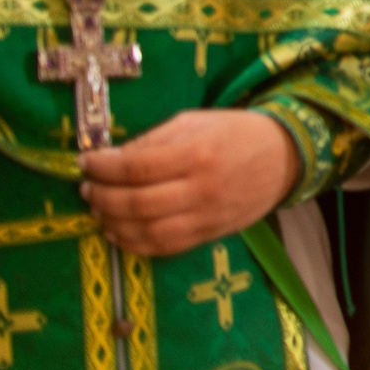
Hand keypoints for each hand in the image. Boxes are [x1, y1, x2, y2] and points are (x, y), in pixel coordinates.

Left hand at [80, 110, 299, 256]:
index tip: (84, 162)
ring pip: (148, 231)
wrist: (284, 158)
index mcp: (197, 153)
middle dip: (101, 197)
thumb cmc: (236, 132)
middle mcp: (201, 189)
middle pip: (137, 202)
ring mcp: (206, 216)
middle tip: (86, 188)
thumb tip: (113, 158)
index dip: (103, 167)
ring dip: (113, 224)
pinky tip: (119, 233)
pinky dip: (135, 245)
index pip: (137, 166)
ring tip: (98, 211)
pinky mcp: (210, 234)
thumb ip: (154, 139)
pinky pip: (165, 247)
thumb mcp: (195, 121)